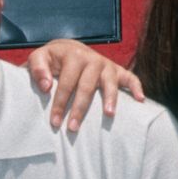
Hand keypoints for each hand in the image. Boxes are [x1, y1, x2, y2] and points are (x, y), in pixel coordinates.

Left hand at [26, 39, 143, 132]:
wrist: (67, 49)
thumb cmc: (51, 60)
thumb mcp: (39, 58)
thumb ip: (37, 69)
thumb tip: (46, 86)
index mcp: (73, 55)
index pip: (66, 82)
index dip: (60, 102)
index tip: (54, 122)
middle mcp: (92, 58)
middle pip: (87, 85)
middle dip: (79, 108)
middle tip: (72, 128)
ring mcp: (106, 65)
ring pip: (110, 82)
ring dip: (110, 98)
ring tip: (109, 115)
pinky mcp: (117, 70)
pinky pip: (130, 77)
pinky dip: (136, 87)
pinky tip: (140, 100)